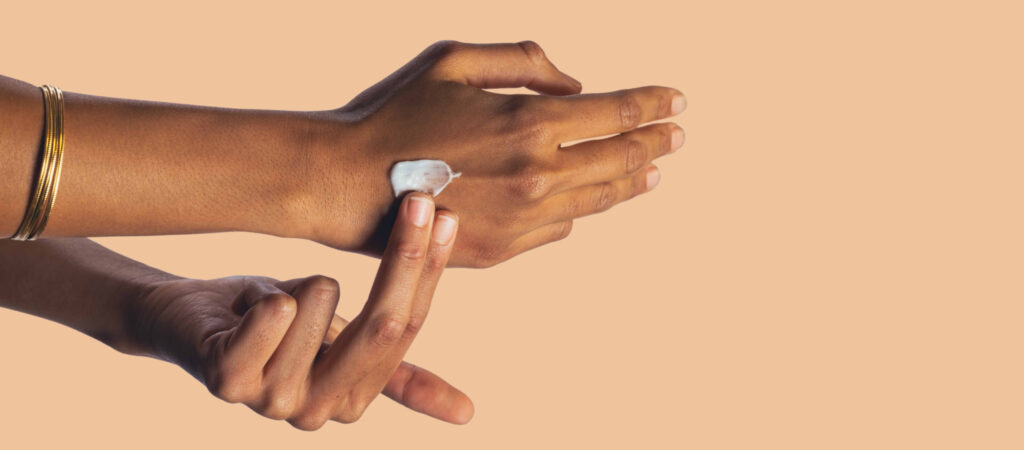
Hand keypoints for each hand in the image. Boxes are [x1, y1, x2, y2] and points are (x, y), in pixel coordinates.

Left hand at [133, 194, 467, 428]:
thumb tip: (469, 415)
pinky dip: (270, 292)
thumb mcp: (341, 340)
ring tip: (274, 295)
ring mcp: (271, 401)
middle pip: (382, 325)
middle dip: (404, 256)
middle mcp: (317, 412)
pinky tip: (254, 301)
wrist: (184, 322)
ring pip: (322, 302)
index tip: (448, 219)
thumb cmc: (271, 322)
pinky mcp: (227, 380)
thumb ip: (398, 369)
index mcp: (353, 401)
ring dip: (301, 280)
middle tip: (418, 199)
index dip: (430, 271)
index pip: (408, 328)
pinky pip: (273, 314)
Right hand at [305, 40, 685, 266]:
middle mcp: (536, 176)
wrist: (345, 183)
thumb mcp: (453, 59)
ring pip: (596, 202)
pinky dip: (576, 210)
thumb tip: (574, 86)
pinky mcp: (502, 251)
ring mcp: (522, 221)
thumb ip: (522, 61)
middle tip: (676, 135)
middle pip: (619, 161)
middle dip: (654, 143)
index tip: (677, 101)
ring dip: (629, 182)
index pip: (616, 114)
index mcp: (528, 123)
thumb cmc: (394, 114)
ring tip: (650, 172)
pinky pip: (558, 230)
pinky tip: (583, 200)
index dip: (652, 105)